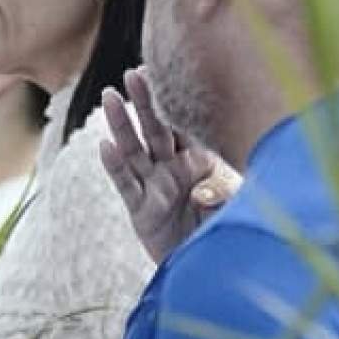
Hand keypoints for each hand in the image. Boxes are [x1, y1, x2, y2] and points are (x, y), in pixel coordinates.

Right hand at [98, 70, 239, 264]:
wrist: (208, 267)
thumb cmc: (224, 230)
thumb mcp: (234, 206)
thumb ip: (223, 192)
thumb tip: (201, 190)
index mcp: (198, 160)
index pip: (183, 124)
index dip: (173, 100)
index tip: (165, 72)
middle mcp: (173, 169)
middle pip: (155, 129)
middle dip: (144, 101)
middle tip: (133, 73)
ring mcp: (155, 187)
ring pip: (134, 150)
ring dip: (121, 125)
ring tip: (109, 98)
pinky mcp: (142, 210)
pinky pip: (126, 184)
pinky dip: (115, 166)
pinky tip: (105, 146)